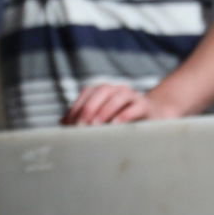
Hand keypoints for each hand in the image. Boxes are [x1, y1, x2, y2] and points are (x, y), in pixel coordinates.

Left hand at [62, 83, 177, 125]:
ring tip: (95, 124)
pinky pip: (135, 107)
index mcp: (102, 91)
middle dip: (88, 108)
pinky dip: (124, 115)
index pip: (85, 95)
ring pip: (117, 96)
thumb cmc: (120, 119)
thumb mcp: (101, 118)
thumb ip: (83, 118)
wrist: (152, 117)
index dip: (76, 108)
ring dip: (104, 110)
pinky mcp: (145, 105)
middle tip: (81, 125)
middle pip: (100, 92)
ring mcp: (131, 95)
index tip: (69, 124)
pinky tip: (116, 125)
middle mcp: (115, 89)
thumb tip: (61, 123)